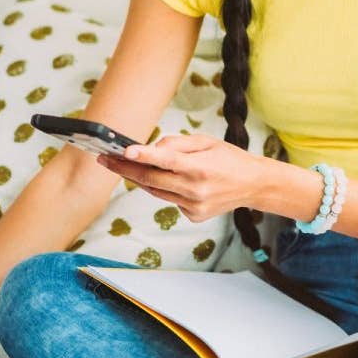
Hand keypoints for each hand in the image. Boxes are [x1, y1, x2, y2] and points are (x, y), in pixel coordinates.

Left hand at [95, 133, 265, 221]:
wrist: (253, 185)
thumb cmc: (229, 158)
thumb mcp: (206, 142)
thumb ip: (177, 144)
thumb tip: (152, 149)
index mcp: (200, 167)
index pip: (165, 161)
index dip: (143, 156)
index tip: (123, 151)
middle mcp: (195, 189)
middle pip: (151, 179)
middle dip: (124, 168)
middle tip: (103, 158)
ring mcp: (194, 206)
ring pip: (156, 191)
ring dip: (138, 178)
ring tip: (120, 165)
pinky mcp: (194, 216)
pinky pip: (169, 200)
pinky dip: (164, 188)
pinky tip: (169, 180)